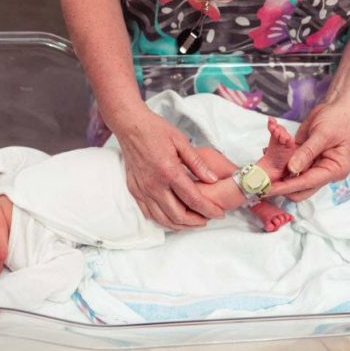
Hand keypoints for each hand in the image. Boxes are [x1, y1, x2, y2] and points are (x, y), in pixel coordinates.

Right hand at [116, 110, 223, 229]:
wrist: (130, 126)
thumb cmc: (155, 130)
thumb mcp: (181, 141)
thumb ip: (198, 163)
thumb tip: (213, 180)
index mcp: (169, 171)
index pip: (193, 199)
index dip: (209, 210)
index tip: (219, 213)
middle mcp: (154, 185)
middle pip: (178, 215)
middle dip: (196, 222)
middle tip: (208, 219)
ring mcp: (143, 190)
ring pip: (163, 219)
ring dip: (180, 225)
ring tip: (193, 222)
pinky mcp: (135, 190)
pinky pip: (149, 213)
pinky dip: (163, 220)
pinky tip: (173, 218)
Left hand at [271, 102, 349, 200]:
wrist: (339, 107)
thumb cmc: (337, 119)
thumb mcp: (322, 134)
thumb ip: (306, 152)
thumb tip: (291, 169)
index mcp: (335, 169)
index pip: (308, 182)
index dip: (287, 186)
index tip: (269, 189)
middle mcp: (325, 172)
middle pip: (301, 189)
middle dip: (282, 188)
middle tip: (262, 184)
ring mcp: (315, 167)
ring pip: (294, 181)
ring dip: (279, 178)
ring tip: (261, 175)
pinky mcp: (305, 159)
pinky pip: (291, 167)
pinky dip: (279, 166)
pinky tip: (267, 159)